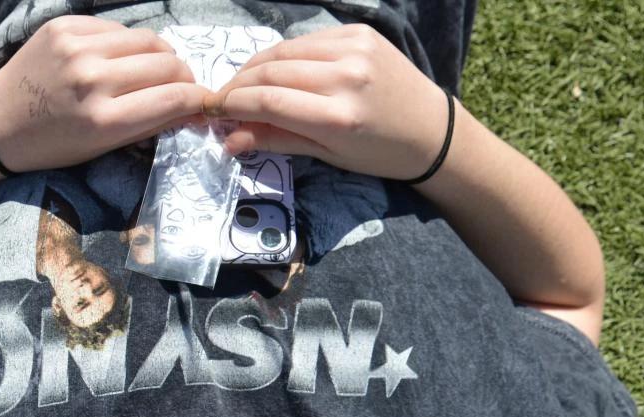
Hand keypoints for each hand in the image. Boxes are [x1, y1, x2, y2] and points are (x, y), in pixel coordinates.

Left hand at [0, 17, 204, 173]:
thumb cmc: (52, 145)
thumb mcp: (102, 147)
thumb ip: (149, 124)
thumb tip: (193, 108)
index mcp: (103, 119)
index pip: (174, 97)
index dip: (198, 99)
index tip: (204, 102)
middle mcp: (92, 79)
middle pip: (166, 64)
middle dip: (183, 77)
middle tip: (180, 86)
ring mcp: (77, 47)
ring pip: (146, 40)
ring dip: (158, 56)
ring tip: (152, 71)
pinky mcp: (64, 26)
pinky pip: (116, 28)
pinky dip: (125, 43)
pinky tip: (117, 58)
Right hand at [207, 24, 448, 180]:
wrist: (432, 130)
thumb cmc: (379, 154)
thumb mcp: (327, 156)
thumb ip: (277, 140)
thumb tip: (228, 139)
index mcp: (338, 117)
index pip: (267, 100)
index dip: (232, 104)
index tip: (211, 111)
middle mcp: (346, 77)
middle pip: (271, 71)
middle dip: (237, 85)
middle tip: (219, 100)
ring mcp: (354, 49)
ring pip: (285, 49)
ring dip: (255, 66)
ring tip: (241, 86)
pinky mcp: (360, 32)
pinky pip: (308, 39)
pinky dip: (285, 54)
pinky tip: (276, 70)